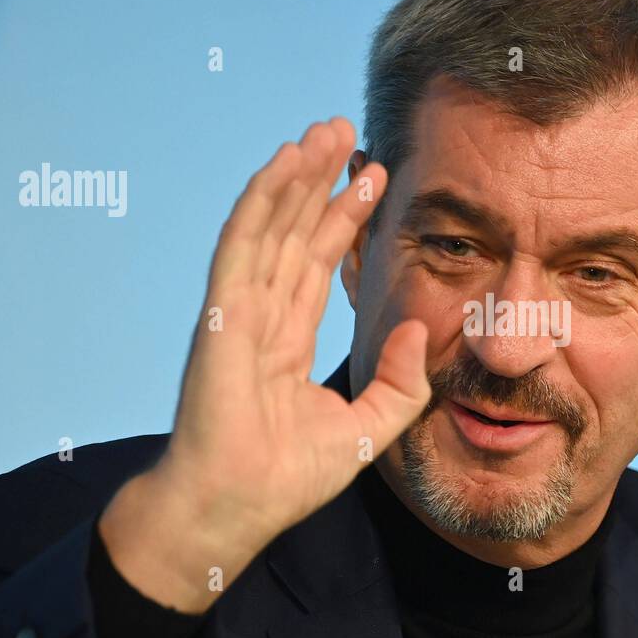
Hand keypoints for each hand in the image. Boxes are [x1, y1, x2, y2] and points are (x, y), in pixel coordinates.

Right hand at [99, 118, 430, 612]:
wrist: (237, 507)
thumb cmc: (287, 478)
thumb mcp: (367, 430)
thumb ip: (399, 383)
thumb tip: (414, 330)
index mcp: (287, 339)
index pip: (319, 263)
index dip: (344, 219)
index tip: (374, 179)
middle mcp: (263, 315)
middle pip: (296, 232)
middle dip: (321, 181)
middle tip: (345, 130)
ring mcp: (240, 308)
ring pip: (271, 224)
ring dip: (296, 175)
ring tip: (324, 130)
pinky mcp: (223, 310)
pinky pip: (244, 242)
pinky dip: (263, 199)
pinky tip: (285, 162)